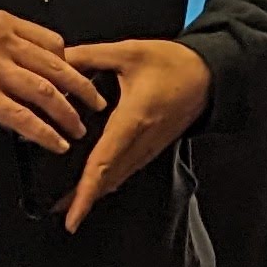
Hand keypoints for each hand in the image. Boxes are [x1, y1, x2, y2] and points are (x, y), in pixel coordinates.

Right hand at [0, 11, 104, 153]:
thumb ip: (9, 47)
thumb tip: (46, 68)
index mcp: (1, 24)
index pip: (52, 43)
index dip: (71, 66)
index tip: (80, 84)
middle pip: (55, 67)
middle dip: (82, 90)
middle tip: (97, 106)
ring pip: (44, 92)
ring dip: (67, 115)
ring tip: (77, 130)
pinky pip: (22, 117)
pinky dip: (44, 133)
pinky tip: (55, 143)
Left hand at [55, 37, 212, 232]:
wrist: (209, 75)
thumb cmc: (174, 64)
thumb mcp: (129, 52)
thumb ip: (90, 55)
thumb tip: (58, 59)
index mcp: (133, 119)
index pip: (103, 162)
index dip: (85, 191)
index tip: (73, 215)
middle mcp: (142, 141)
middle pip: (108, 179)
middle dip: (83, 199)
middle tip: (58, 212)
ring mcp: (149, 147)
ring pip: (118, 178)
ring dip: (95, 192)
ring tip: (69, 203)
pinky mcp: (153, 147)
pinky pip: (127, 169)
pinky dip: (108, 180)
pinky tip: (95, 182)